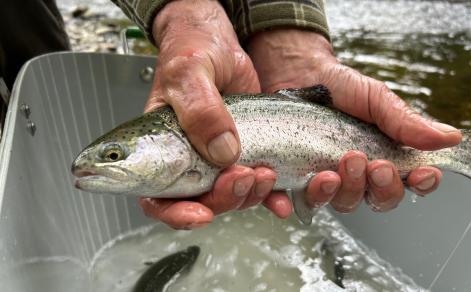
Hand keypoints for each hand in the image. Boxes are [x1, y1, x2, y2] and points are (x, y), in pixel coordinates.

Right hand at [140, 0, 288, 228]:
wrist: (220, 45)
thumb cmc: (191, 52)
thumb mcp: (189, 74)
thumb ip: (200, 111)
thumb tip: (222, 152)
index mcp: (159, 150)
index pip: (156, 197)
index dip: (175, 213)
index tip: (199, 215)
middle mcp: (187, 162)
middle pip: (200, 202)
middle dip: (224, 199)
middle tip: (242, 176)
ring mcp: (217, 161)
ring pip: (231, 196)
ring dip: (249, 194)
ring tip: (264, 173)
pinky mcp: (245, 155)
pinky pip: (257, 184)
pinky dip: (272, 195)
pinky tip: (282, 196)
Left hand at [247, 29, 462, 212]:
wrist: (299, 73)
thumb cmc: (341, 88)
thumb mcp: (376, 99)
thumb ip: (406, 120)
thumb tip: (450, 137)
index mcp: (384, 156)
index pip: (410, 182)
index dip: (421, 184)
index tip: (423, 173)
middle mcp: (359, 174)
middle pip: (378, 199)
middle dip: (381, 186)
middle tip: (374, 163)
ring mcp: (329, 178)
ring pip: (344, 203)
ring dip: (347, 189)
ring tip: (342, 164)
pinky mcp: (299, 178)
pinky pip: (303, 199)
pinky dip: (306, 198)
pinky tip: (309, 185)